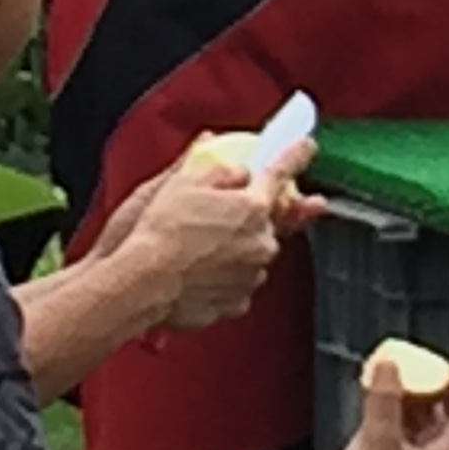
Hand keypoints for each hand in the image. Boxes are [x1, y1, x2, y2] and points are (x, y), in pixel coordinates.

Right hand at [116, 154, 288, 330]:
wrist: (142, 282)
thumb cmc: (160, 232)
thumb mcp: (183, 183)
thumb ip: (219, 172)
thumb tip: (237, 169)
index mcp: (252, 207)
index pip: (281, 173)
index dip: (296, 155)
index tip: (306, 147)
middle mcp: (260, 242)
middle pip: (269, 222)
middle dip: (252, 218)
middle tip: (222, 218)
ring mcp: (250, 275)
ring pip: (254, 255)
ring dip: (237, 249)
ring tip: (198, 249)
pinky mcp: (236, 302)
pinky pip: (238, 284)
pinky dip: (225, 278)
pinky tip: (199, 272)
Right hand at [307, 358, 448, 449]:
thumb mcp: (377, 437)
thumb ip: (385, 398)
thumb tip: (390, 365)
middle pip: (441, 422)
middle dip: (437, 393)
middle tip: (429, 369)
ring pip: (417, 427)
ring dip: (412, 402)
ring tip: (402, 379)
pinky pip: (394, 433)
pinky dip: (391, 414)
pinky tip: (378, 400)